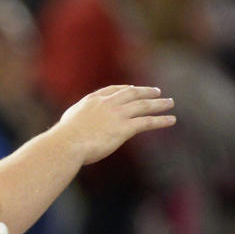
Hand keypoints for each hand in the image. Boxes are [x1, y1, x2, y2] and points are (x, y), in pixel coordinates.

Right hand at [54, 85, 174, 165]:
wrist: (67, 144)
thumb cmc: (63, 139)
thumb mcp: (68, 122)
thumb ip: (76, 119)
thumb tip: (74, 127)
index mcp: (92, 100)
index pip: (113, 90)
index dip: (125, 89)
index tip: (133, 89)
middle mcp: (107, 104)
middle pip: (132, 93)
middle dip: (146, 91)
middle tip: (157, 92)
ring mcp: (117, 115)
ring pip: (143, 105)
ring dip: (158, 104)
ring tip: (170, 103)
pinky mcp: (124, 128)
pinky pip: (147, 122)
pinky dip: (161, 120)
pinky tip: (171, 120)